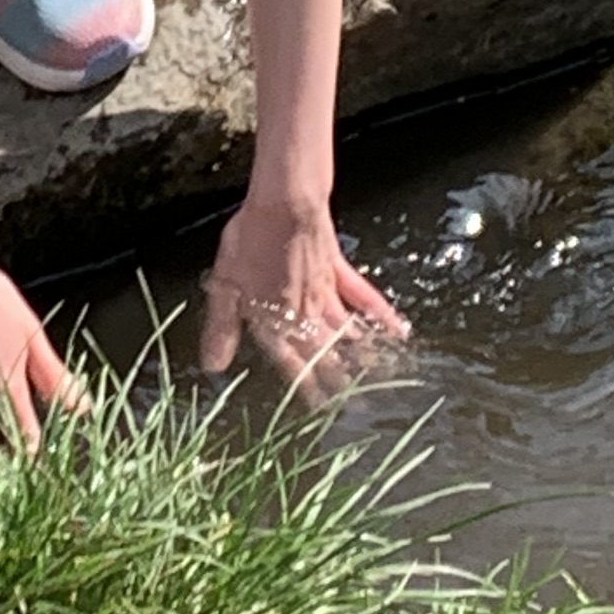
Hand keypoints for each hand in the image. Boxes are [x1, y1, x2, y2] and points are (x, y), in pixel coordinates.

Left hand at [199, 189, 408, 396]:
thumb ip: (222, 328)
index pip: (292, 363)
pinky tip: (398, 328)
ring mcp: (328, 294)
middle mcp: (306, 315)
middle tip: (357, 402)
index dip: (304, 385)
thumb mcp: (225, 287)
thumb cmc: (249, 243)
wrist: (285, 205)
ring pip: (346, 331)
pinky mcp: (341, 271)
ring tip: (378, 378)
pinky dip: (382, 315)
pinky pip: (365, 298)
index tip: (320, 408)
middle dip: (339, 378)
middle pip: (324, 352)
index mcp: (277, 322)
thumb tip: (214, 367)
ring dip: (361, 356)